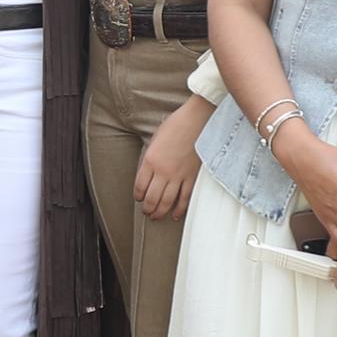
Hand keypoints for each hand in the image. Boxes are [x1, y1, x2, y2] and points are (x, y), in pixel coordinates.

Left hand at [134, 100, 203, 220]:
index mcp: (150, 160)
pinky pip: (185, 198)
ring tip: (156, 217)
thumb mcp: (156, 139)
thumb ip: (151, 157)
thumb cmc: (177, 124)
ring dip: (160, 212)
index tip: (139, 199)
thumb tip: (149, 172)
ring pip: (167, 202)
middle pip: (152, 198)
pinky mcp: (193, 177)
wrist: (198, 120)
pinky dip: (179, 209)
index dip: (138, 196)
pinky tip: (175, 215)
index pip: (140, 186)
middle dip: (148, 208)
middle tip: (147, 213)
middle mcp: (163, 171)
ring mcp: (179, 175)